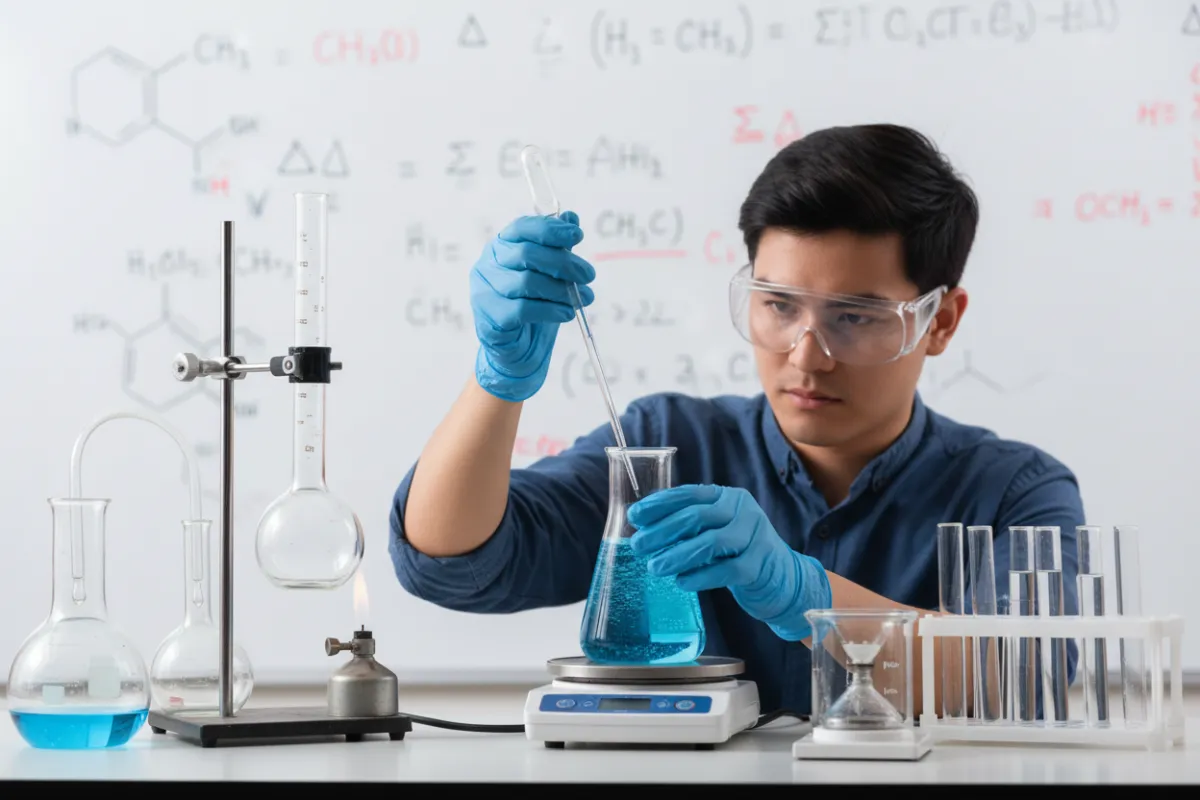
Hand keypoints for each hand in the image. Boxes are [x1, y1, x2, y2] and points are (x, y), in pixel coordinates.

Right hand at [470, 212, 595, 401]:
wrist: (518, 349)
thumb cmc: (534, 305)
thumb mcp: (551, 274)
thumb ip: (557, 247)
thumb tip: (571, 217)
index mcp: (501, 246)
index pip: (523, 228)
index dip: (551, 229)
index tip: (578, 236)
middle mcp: (488, 263)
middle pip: (527, 254)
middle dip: (564, 263)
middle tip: (589, 275)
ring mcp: (484, 290)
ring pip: (527, 282)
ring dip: (561, 290)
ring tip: (582, 299)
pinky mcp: (489, 317)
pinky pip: (522, 309)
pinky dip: (550, 310)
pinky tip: (567, 313)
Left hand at [628, 484, 831, 640]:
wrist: (782, 577)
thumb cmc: (738, 552)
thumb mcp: (715, 531)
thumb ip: (688, 527)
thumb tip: (642, 530)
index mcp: (728, 497)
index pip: (689, 494)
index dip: (659, 504)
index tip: (634, 516)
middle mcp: (743, 510)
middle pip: (697, 516)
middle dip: (663, 531)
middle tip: (638, 546)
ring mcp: (755, 536)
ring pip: (712, 542)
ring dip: (678, 555)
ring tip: (655, 567)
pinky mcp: (760, 565)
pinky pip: (727, 570)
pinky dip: (700, 576)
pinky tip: (681, 582)